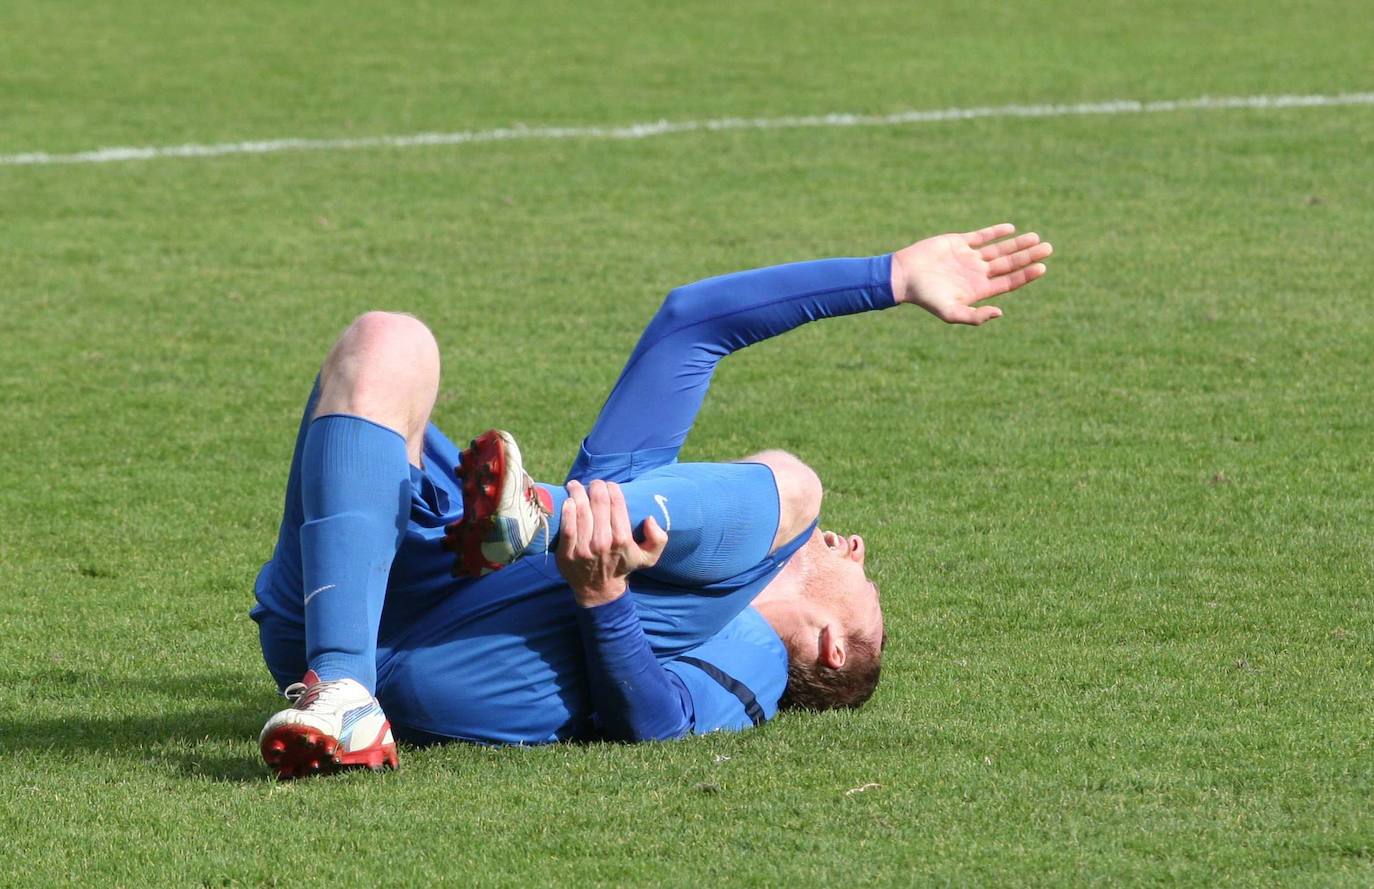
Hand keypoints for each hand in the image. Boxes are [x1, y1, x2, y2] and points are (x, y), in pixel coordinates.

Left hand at [557, 479, 668, 607]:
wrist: (599, 590)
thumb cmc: (623, 567)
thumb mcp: (649, 557)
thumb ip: (658, 539)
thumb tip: (650, 519)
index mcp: (622, 539)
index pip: (616, 503)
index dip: (612, 488)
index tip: (609, 485)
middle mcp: (603, 542)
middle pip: (598, 503)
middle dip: (596, 487)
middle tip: (594, 483)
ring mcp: (583, 548)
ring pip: (580, 511)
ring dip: (578, 493)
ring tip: (576, 485)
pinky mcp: (567, 553)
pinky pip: (567, 527)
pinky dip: (566, 510)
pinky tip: (567, 500)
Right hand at [891, 223, 1052, 324]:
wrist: (903, 276)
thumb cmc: (925, 297)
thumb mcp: (950, 312)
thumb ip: (975, 316)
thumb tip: (1001, 312)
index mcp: (978, 290)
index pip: (1009, 282)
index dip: (1026, 275)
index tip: (1043, 267)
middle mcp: (977, 273)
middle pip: (1009, 264)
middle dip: (1028, 256)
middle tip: (1048, 248)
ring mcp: (968, 257)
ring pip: (999, 249)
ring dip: (1017, 243)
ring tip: (1036, 238)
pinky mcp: (958, 242)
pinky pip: (981, 236)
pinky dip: (995, 232)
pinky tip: (1011, 228)